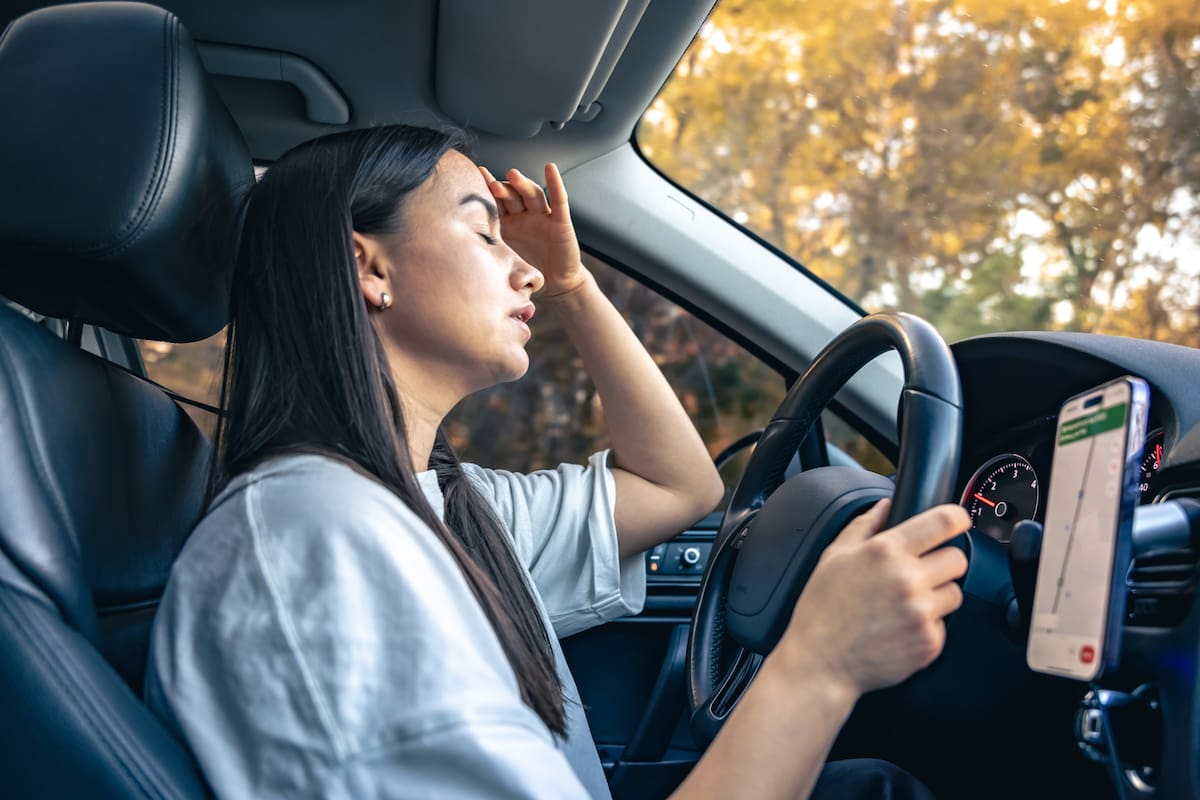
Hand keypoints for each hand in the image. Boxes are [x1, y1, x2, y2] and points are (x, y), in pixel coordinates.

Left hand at [479, 163, 588, 299]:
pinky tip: (550, 169)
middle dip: (503, 189)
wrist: (556, 283)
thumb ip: (496, 261)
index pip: (497, 201)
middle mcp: (524, 216)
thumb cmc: (531, 271)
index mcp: (509, 224)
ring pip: (532, 195)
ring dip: (522, 184)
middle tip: (492, 184)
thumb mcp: (508, 264)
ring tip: (512, 175)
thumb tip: (481, 266)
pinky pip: (558, 200)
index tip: (476, 174)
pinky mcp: (561, 222)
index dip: (488, 188)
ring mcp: (542, 217)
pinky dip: (555, 184)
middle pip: (513, 196)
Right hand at [776, 499, 969, 696]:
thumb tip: (886, 504)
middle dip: (943, 561)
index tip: (957, 521)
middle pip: (957, 558)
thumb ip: (863, 525)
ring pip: (955, 593)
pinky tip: (900, 628)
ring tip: (905, 604)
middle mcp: (909, 579)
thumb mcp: (833, 557)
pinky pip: (945, 625)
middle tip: (920, 572)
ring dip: (938, 595)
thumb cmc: (821, 610)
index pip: (943, 522)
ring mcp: (922, 613)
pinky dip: (928, 626)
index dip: (957, 517)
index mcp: (886, 552)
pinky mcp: (930, 642)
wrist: (819, 663)